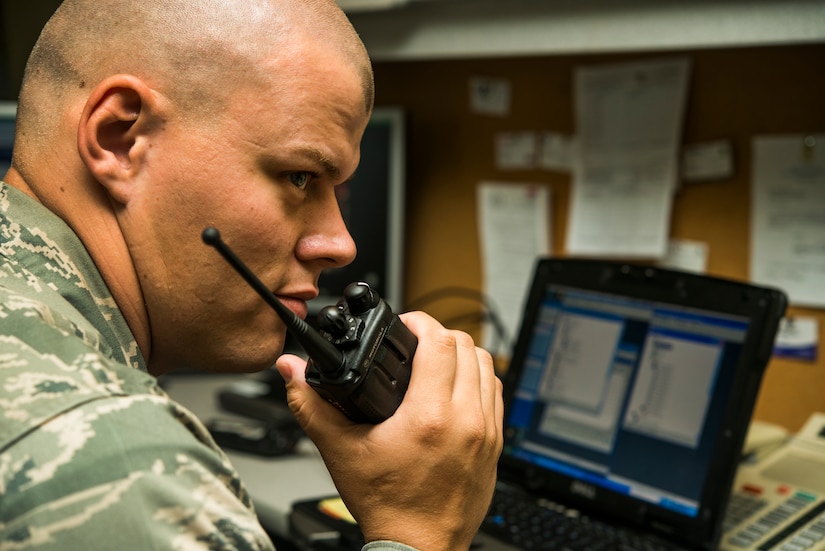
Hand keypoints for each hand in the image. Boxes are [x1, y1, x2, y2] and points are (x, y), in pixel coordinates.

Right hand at [275, 310, 503, 549]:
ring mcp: (486, 432)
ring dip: (462, 354)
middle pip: (468, 346)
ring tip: (436, 360)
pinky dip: (478, 379)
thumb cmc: (386, 505)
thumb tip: (290, 371)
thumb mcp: (340, 451)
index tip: (405, 325)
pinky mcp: (495, 444)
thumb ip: (311, 405)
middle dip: (439, 335)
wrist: (419, 547)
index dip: (420, 322)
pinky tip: (456, 387)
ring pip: (488, 366)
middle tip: (416, 343)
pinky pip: (496, 393)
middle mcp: (466, 420)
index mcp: (429, 416)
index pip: (440, 342)